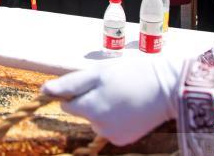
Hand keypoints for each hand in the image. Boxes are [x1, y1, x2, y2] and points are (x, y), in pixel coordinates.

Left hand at [42, 55, 178, 146]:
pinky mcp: (124, 140)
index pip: (67, 104)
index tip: (93, 82)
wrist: (169, 88)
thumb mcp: (99, 73)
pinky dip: (115, 118)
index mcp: (90, 109)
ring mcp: (112, 136)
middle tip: (112, 85)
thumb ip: (70, 84)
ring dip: (104, 108)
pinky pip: (109, 128)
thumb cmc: (132, 74)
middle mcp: (98, 128)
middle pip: (83, 113)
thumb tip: (44, 90)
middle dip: (92, 100)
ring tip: (124, 94)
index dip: (77, 91)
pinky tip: (129, 107)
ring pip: (96, 120)